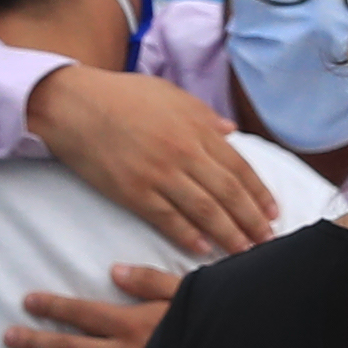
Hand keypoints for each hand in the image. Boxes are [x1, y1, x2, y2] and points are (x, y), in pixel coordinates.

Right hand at [26, 64, 282, 257]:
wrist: (74, 105)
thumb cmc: (121, 96)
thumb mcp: (170, 95)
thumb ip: (204, 115)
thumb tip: (232, 132)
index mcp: (195, 128)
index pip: (239, 167)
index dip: (259, 193)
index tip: (273, 212)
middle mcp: (183, 153)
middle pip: (228, 193)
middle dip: (252, 220)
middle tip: (268, 242)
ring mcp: (159, 174)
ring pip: (205, 211)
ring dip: (229, 234)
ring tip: (244, 252)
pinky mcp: (133, 192)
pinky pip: (168, 219)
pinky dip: (188, 236)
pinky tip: (203, 249)